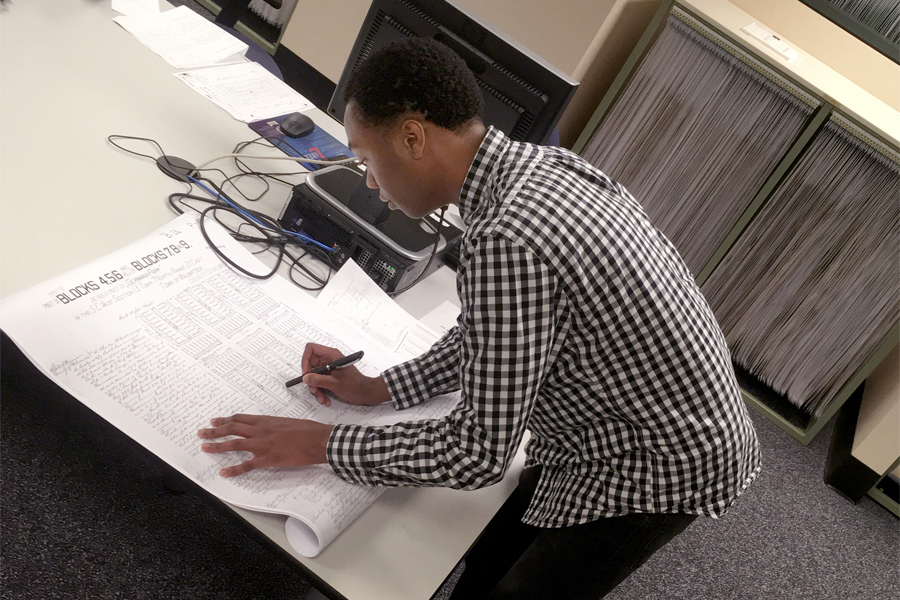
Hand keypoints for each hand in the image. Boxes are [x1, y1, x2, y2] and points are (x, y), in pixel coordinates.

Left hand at [197, 414, 333, 476]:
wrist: (318, 439)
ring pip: (234, 444)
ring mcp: (263, 445)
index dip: (225, 420)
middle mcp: (260, 430)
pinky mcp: (268, 459)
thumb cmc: (308, 429)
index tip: (214, 421)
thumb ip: (274, 425)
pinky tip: (224, 472)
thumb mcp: (288, 422)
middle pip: (232, 429)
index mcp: (266, 420)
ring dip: (217, 446)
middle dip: (214, 431)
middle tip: (201, 432)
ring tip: (204, 447)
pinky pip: (247, 465)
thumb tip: (268, 429)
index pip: (240, 419)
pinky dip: (234, 469)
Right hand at [301, 343, 391, 406]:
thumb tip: (305, 378)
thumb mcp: (334, 384)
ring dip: (316, 389)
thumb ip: (318, 380)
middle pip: (311, 365)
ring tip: (322, 399)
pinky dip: (321, 391)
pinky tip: (326, 400)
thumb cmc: (355, 386)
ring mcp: (330, 368)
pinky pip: (320, 382)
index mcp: (332, 355)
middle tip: (314, 390)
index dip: (305, 360)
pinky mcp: (330, 377)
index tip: (306, 374)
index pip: (311, 349)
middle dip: (311, 379)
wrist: (366, 394)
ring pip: (314, 376)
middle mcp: (329, 360)